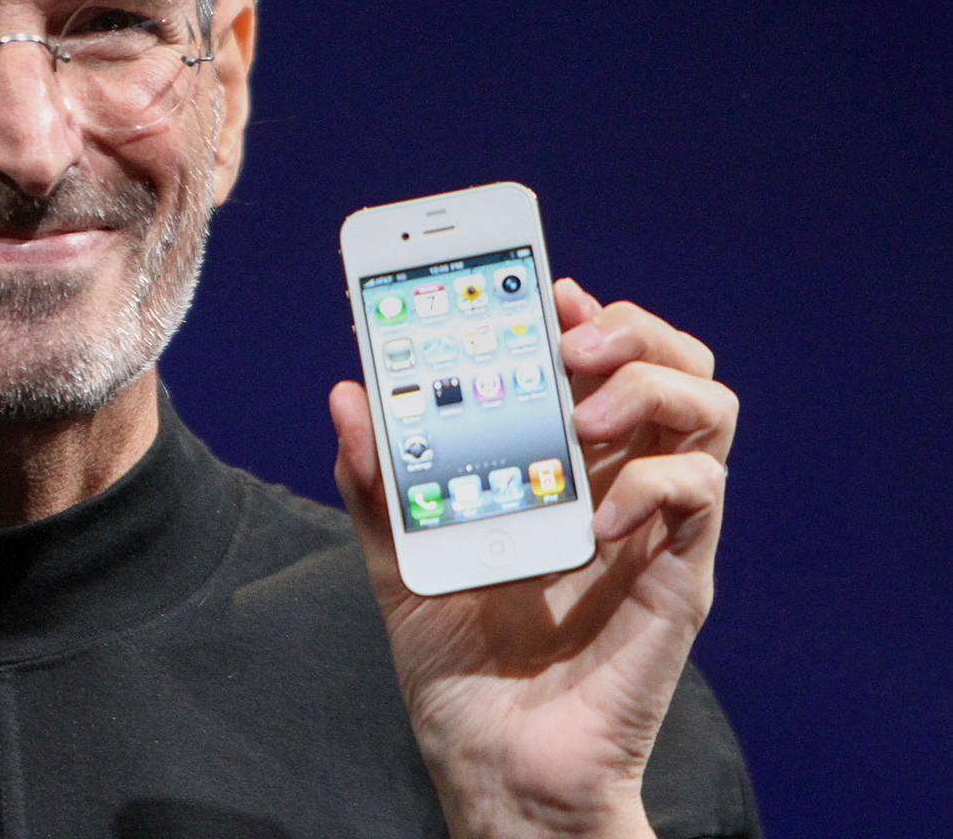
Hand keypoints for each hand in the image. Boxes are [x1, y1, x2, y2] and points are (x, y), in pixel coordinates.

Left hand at [330, 278, 736, 838]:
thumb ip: (377, 482)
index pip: (599, 362)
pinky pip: (702, 494)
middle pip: (672, 364)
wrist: (495, 769)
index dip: (588, 312)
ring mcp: (654, 528)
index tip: (548, 288)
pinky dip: (654, 481)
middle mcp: (617, 483)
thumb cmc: (458, 669)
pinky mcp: (679, 578)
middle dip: (630, 327)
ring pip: (709, 409)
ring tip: (581, 415)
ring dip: (650, 386)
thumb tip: (347, 395)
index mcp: (561, 469)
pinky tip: (594, 514)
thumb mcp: (398, 560)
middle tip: (570, 340)